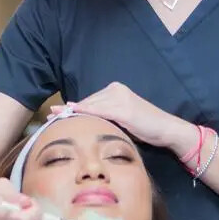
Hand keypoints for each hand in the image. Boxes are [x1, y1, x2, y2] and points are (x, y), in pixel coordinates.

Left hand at [50, 82, 194, 152]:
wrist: (167, 129)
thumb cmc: (145, 127)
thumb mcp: (122, 119)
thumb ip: (105, 115)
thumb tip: (82, 118)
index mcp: (116, 90)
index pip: (90, 100)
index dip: (73, 107)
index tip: (56, 111)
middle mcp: (117, 90)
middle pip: (88, 101)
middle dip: (69, 109)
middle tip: (51, 114)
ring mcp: (121, 98)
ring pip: (92, 106)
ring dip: (73, 112)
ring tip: (56, 117)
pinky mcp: (124, 110)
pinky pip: (101, 111)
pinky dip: (86, 113)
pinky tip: (74, 115)